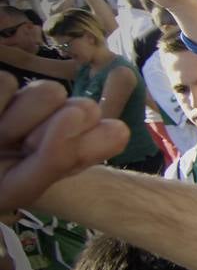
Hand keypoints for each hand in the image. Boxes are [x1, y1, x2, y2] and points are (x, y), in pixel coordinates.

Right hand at [0, 77, 128, 210]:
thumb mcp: (18, 185)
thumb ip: (59, 156)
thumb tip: (83, 108)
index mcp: (74, 150)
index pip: (112, 133)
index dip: (83, 145)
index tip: (49, 161)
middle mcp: (59, 120)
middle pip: (83, 109)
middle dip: (45, 135)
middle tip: (15, 150)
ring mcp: (29, 101)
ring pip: (50, 92)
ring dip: (17, 120)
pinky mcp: (5, 86)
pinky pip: (7, 84)